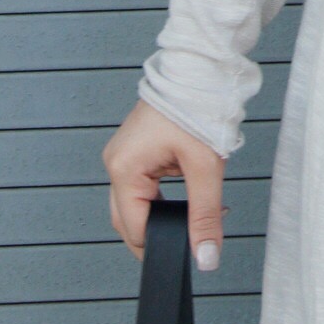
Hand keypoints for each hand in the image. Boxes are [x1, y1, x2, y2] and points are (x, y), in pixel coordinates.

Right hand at [103, 98, 226, 271]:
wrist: (201, 67)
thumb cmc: (197, 105)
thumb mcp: (205, 166)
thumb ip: (205, 215)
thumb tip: (206, 257)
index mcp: (123, 167)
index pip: (134, 228)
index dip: (160, 245)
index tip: (189, 252)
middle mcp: (117, 162)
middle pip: (129, 220)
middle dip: (159, 233)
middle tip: (194, 237)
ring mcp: (124, 155)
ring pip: (136, 204)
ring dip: (162, 214)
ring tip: (196, 211)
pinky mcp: (137, 150)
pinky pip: (144, 186)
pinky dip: (163, 198)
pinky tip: (187, 195)